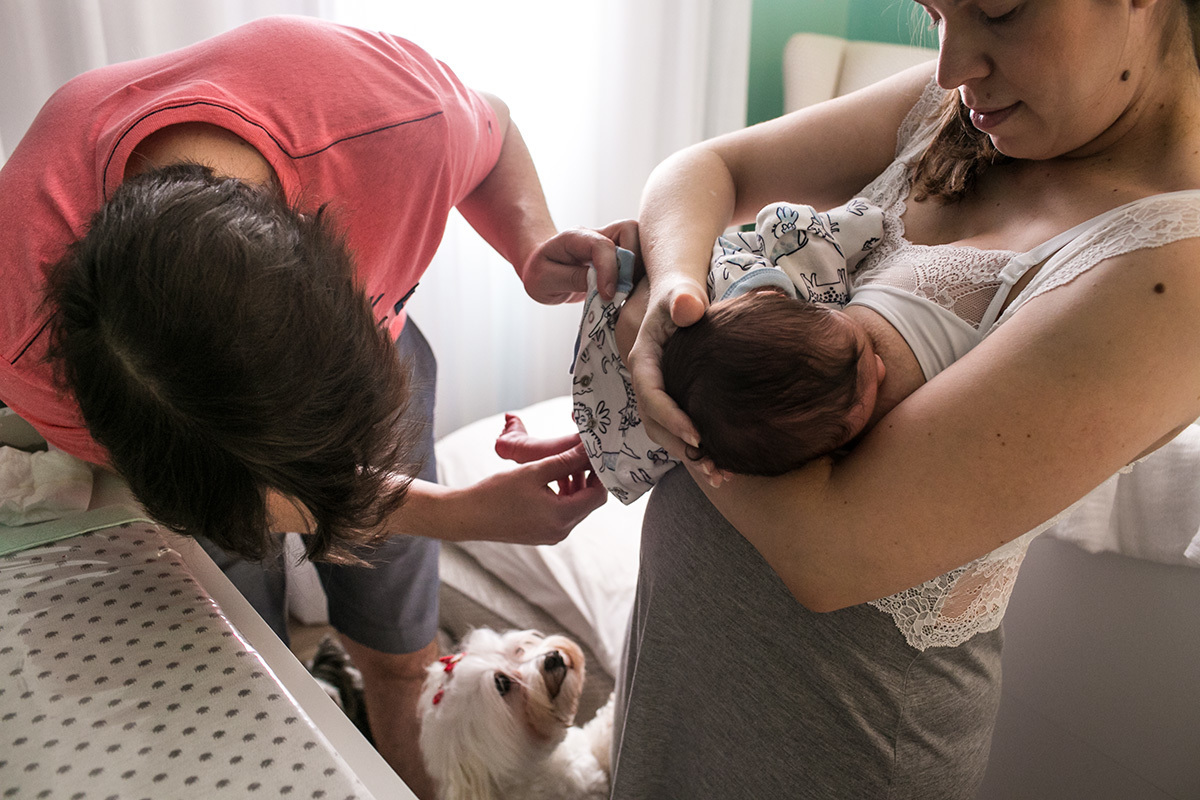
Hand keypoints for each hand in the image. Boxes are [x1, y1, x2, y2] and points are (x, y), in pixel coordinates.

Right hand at [448, 414, 604, 545]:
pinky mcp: (542, 533)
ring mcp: (552, 535)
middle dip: (587, 478)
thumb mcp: (534, 471)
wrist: (468, 516)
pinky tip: (550, 480)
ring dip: (574, 486)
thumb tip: (588, 450)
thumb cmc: (496, 494)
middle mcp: (561, 530)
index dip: (600, 474)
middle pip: (589, 502)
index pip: (598, 495)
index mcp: (562, 517)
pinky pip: (562, 513)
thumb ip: (565, 461)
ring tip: (562, 465)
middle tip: (580, 455)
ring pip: (576, 507)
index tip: (595, 456)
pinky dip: (562, 496)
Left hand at [520, 219, 639, 303]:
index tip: (607, 294)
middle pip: (630, 230)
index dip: (609, 269)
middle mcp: (597, 235)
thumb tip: (602, 286)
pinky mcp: (618, 255)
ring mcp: (610, 243)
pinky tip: (628, 292)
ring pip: (640, 241)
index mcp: (575, 237)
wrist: (541, 268)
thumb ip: (572, 279)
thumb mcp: (544, 281)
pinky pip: (638, 258)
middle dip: (632, 261)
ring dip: (639, 268)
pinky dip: (638, 275)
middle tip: (623, 289)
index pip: (601, 245)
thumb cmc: (539, 272)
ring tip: (627, 292)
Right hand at [626, 271, 728, 486]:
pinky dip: (697, 449)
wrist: (680, 300)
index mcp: (643, 360)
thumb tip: (688, 309)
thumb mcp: (681, 292)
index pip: (651, 395)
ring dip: (689, 456)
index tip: (697, 436)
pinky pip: (677, 429)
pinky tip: (721, 464)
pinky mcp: (671, 401)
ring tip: (719, 475)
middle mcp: (646, 382)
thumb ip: (684, 298)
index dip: (671, 418)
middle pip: (655, 422)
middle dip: (680, 447)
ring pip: (664, 432)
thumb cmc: (681, 295)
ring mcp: (657, 394)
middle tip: (711, 467)